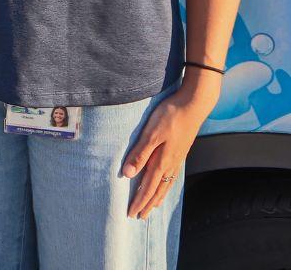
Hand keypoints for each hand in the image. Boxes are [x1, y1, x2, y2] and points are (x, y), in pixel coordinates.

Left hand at [122, 81, 217, 218]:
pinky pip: (171, 176)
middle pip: (157, 190)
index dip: (139, 201)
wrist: (193, 105)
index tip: (131, 214)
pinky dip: (165, 187)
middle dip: (147, 204)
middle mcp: (171, 164)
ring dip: (157, 198)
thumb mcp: (151, 133)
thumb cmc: (170, 116)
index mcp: (162, 161)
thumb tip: (128, 174)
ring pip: (166, 185)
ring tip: (151, 207)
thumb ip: (140, 153)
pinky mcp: (180, 152)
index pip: (148, 187)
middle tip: (139, 217)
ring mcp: (177, 159)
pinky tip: (164, 185)